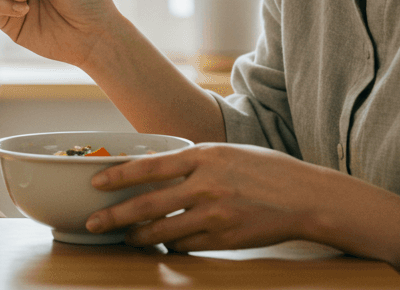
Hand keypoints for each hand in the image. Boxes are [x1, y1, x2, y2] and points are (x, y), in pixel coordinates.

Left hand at [84, 143, 325, 251]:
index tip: (96, 183)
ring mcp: (215, 215)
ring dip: (140, 236)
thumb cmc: (268, 170)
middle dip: (115, 215)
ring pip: (163, 231)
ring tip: (127, 237)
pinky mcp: (224, 239)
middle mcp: (206, 185)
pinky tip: (168, 242)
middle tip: (93, 222)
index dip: (119, 176)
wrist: (305, 196)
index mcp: (205, 156)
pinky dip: (173, 244)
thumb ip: (194, 160)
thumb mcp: (228, 153)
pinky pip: (186, 246)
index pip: (150, 167)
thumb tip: (156, 167)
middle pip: (148, 204)